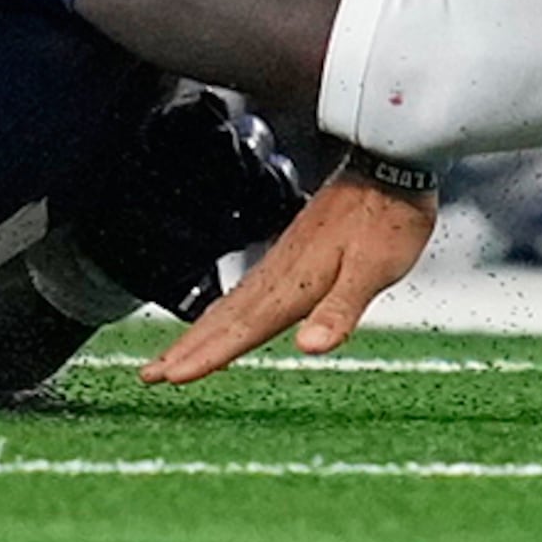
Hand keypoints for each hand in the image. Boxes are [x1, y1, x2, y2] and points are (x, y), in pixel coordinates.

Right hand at [140, 168, 433, 380]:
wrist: (391, 165)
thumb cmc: (389, 220)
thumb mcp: (374, 270)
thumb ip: (341, 309)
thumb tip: (310, 348)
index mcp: (296, 282)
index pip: (243, 327)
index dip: (208, 354)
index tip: (171, 376)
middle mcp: (282, 272)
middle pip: (225, 318)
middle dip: (189, 348)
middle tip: (150, 375)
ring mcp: (284, 259)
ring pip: (232, 303)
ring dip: (200, 332)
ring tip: (173, 356)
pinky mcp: (293, 251)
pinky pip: (248, 289)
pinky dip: (226, 311)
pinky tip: (225, 317)